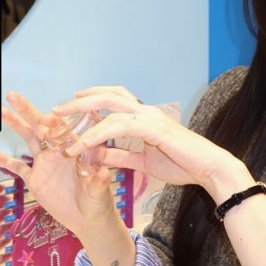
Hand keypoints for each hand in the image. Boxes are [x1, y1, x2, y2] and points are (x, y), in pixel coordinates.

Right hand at [0, 92, 121, 240]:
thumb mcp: (100, 192)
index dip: (53, 122)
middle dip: (27, 111)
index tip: (45, 116)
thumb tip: (103, 174)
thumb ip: (99, 182)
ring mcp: (45, 164)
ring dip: (16, 126)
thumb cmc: (99, 202)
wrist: (88, 219)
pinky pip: (17, 167)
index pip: (62, 130)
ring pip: (28, 140)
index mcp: (74, 149)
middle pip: (40, 127)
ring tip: (3, 112)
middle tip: (12, 95)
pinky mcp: (35, 179)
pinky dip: (5, 160)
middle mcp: (57, 152)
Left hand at [52, 85, 244, 196]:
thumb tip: (100, 156)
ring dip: (83, 118)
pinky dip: (97, 134)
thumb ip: (122, 157)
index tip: (71, 105)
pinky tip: (82, 144)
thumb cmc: (183, 164)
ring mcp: (149, 117)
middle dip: (80, 101)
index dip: (91, 99)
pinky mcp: (153, 127)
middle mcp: (145, 112)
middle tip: (57, 109)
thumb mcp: (144, 162)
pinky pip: (117, 127)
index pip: (113, 100)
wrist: (209, 170)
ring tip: (63, 129)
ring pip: (109, 108)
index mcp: (144, 117)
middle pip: (107, 96)